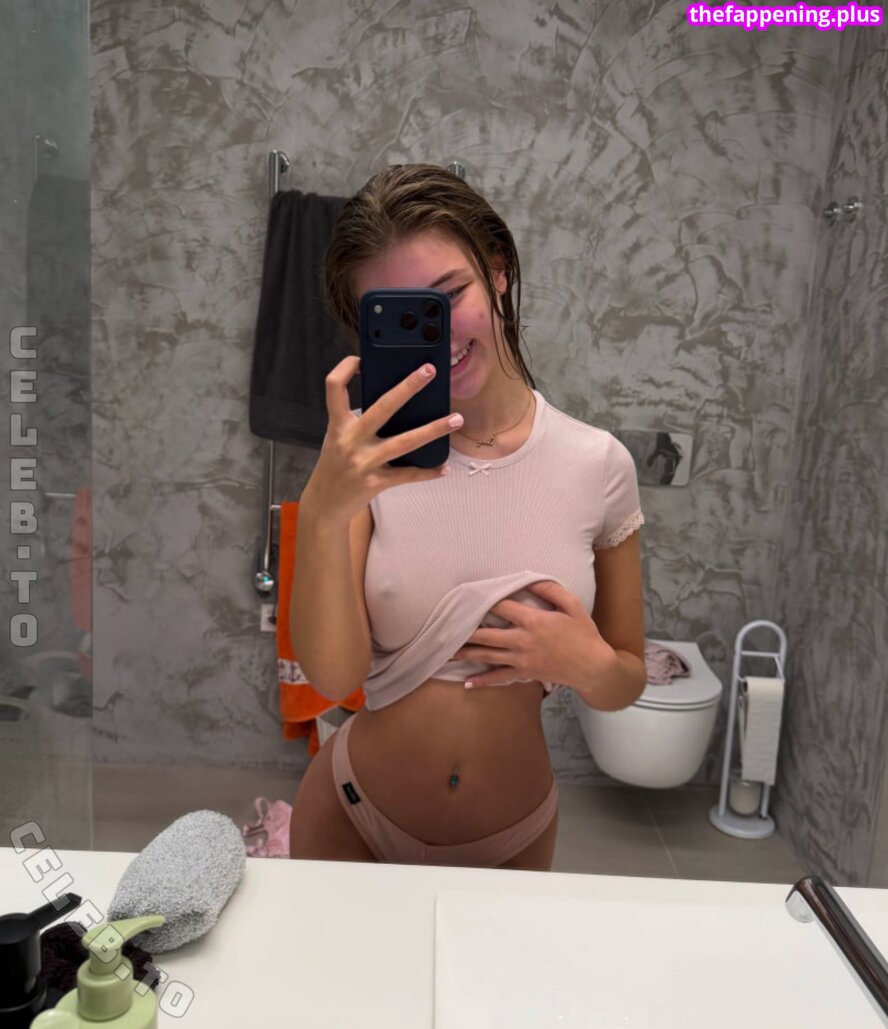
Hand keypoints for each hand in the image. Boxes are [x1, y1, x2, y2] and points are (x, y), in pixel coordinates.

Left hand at [452, 580, 615, 688]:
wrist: (592, 666)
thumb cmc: (584, 633)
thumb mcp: (572, 605)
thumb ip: (551, 590)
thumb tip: (529, 578)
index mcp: (533, 621)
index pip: (501, 607)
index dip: (485, 601)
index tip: (469, 596)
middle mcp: (522, 640)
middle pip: (487, 634)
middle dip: (465, 631)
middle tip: (446, 628)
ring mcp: (521, 659)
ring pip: (488, 655)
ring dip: (466, 654)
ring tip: (447, 652)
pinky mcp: (524, 674)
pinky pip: (499, 678)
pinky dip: (482, 681)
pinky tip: (467, 683)